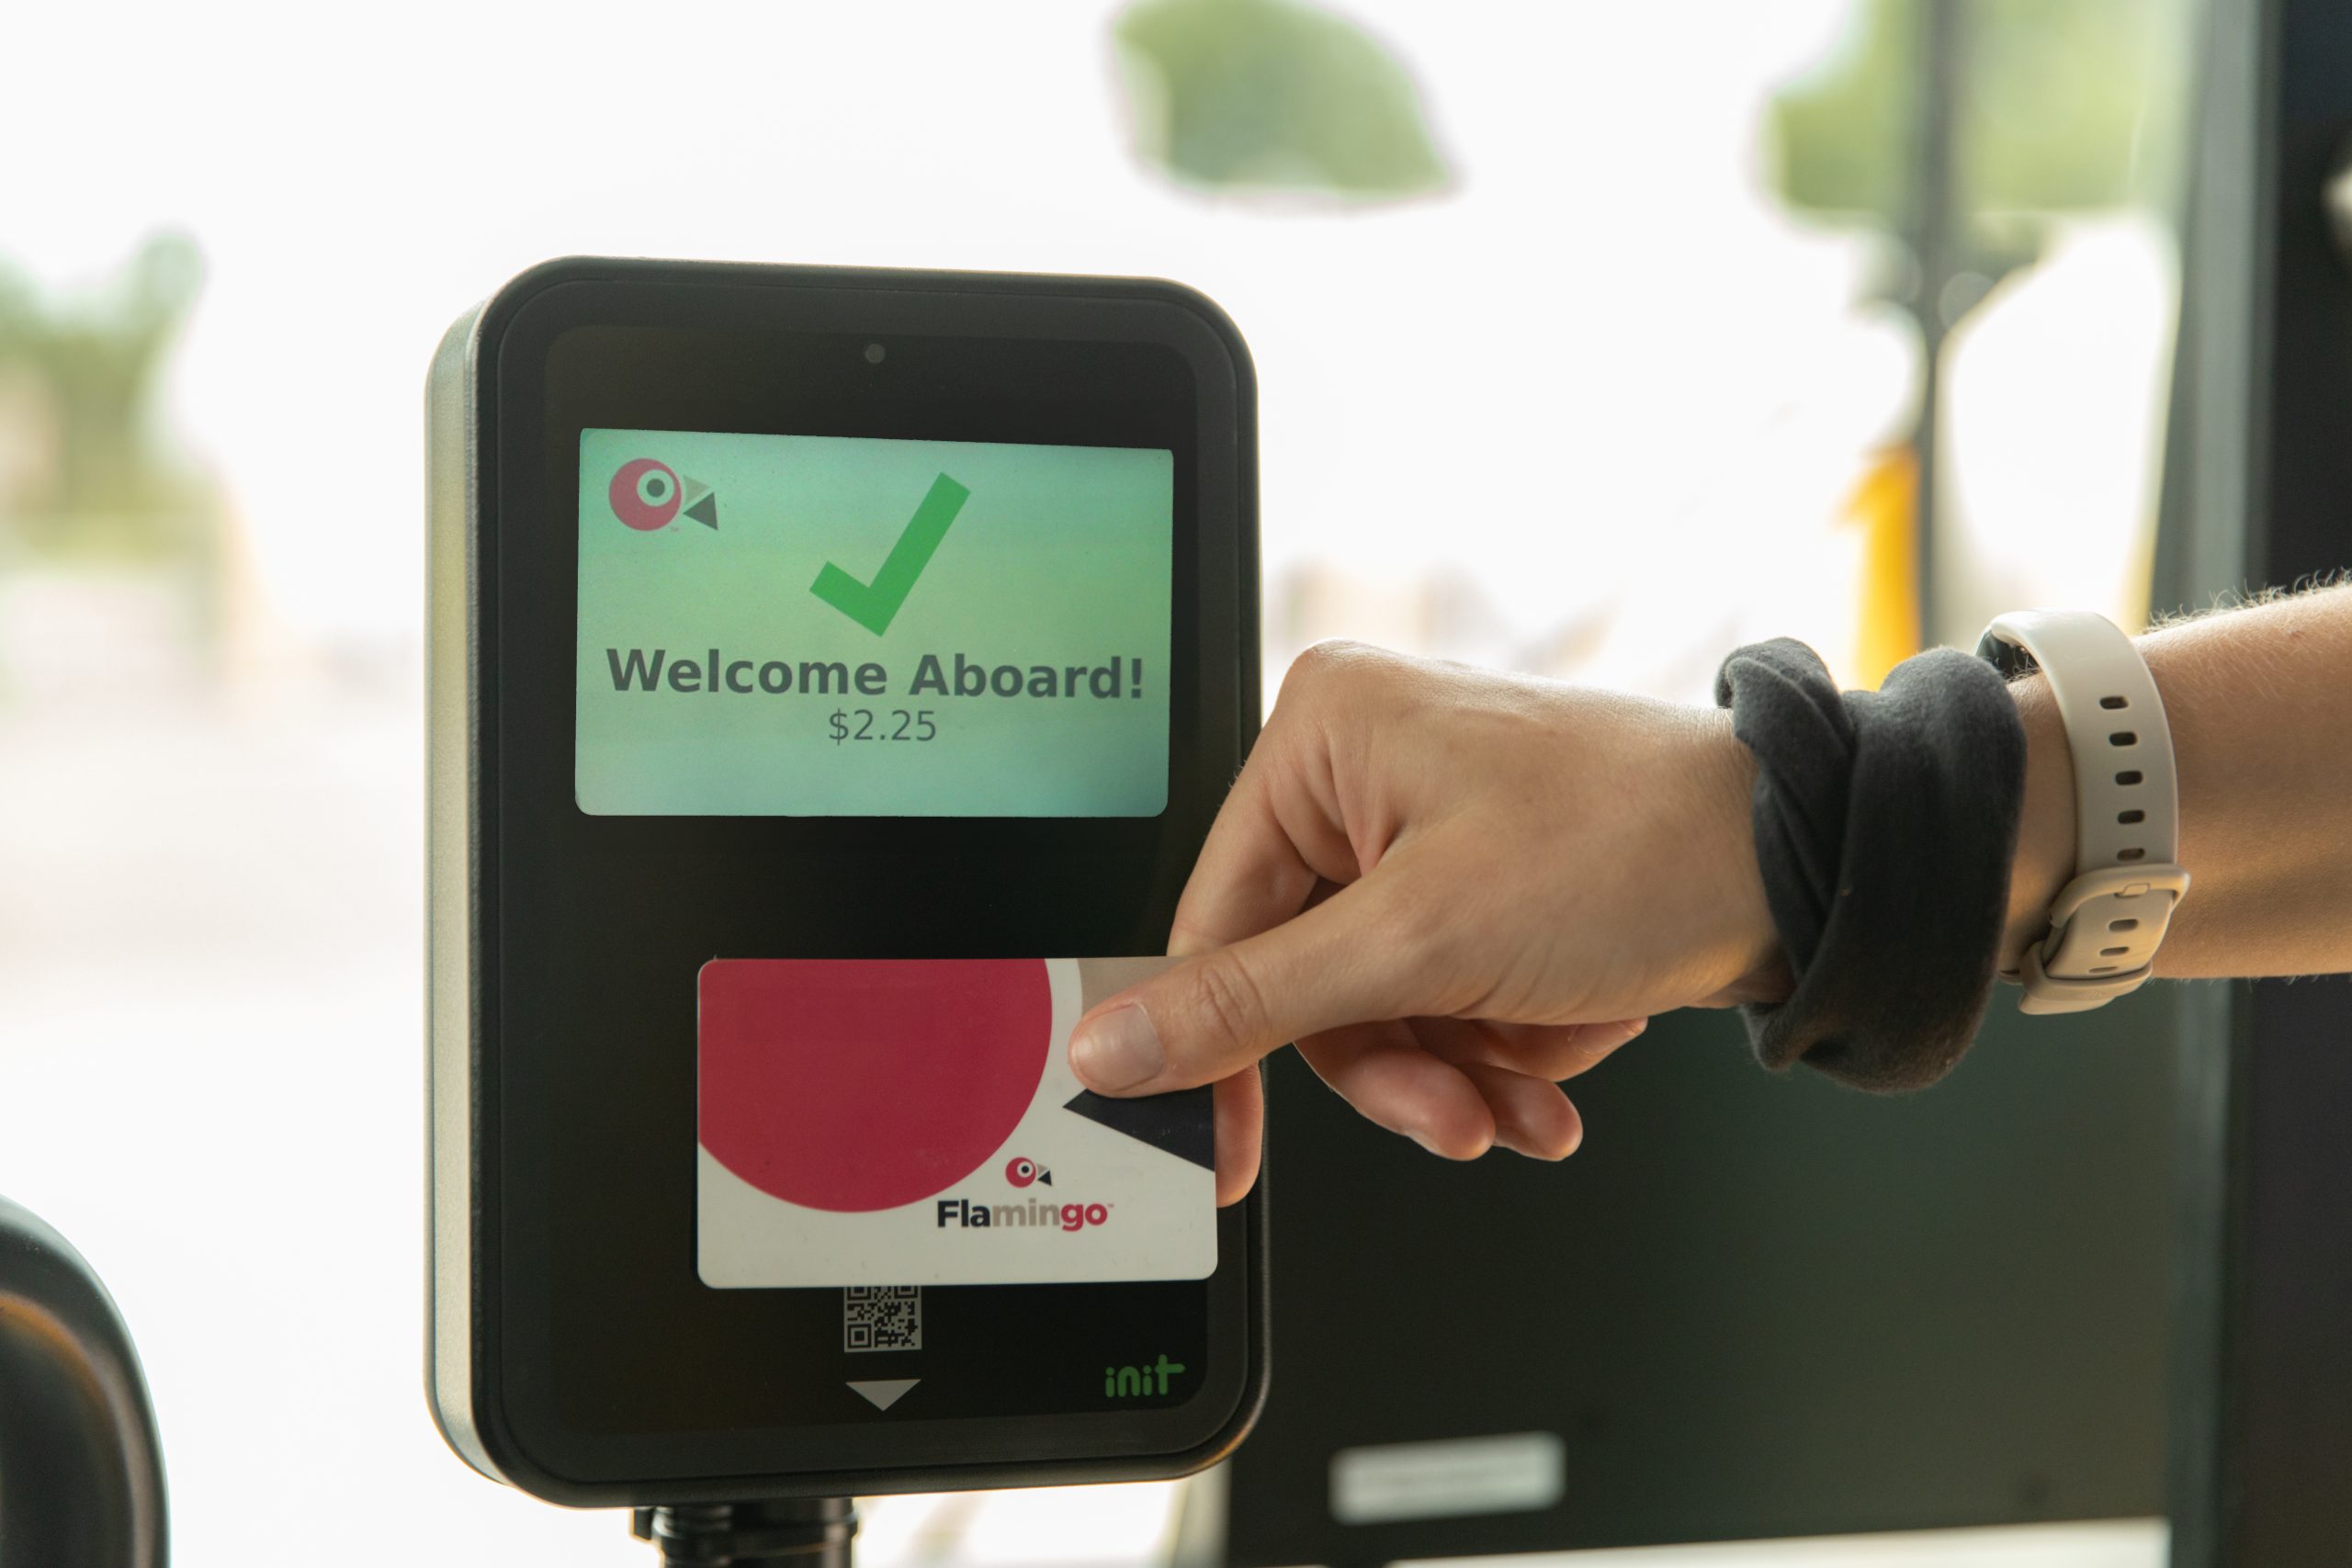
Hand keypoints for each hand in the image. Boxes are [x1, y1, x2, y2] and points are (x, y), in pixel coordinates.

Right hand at [1066, 641, 1788, 1203]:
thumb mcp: (1421, 941)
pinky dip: (1499, 1045)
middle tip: (1450, 1111)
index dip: (1220, 1046)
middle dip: (1394, 1061)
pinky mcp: (1488, 878)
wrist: (1805, 867)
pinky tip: (1559, 1059)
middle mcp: (1364, 769)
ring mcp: (1431, 826)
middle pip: (1305, 979)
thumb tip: (1114, 1042)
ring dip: (1456, 1069)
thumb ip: (1253, 999)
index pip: (1214, 922)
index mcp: (1319, 735)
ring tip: (1527, 1093)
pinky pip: (1446, 995)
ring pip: (1381, 1003)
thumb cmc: (1636, 846)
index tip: (1219, 1146)